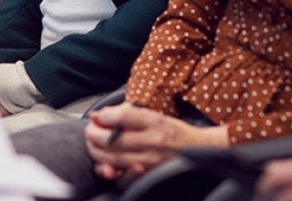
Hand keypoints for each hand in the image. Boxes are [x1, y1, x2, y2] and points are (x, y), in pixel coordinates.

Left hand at [85, 103, 227, 185]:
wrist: (201, 152)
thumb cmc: (174, 132)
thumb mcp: (153, 115)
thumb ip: (126, 114)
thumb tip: (98, 116)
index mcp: (154, 121)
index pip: (120, 117)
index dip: (102, 116)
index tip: (96, 117)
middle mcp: (153, 141)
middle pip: (112, 139)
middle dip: (94, 135)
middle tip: (90, 132)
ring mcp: (152, 161)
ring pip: (113, 159)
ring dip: (97, 152)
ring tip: (94, 146)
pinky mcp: (150, 176)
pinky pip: (122, 176)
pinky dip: (111, 170)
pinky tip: (108, 165)